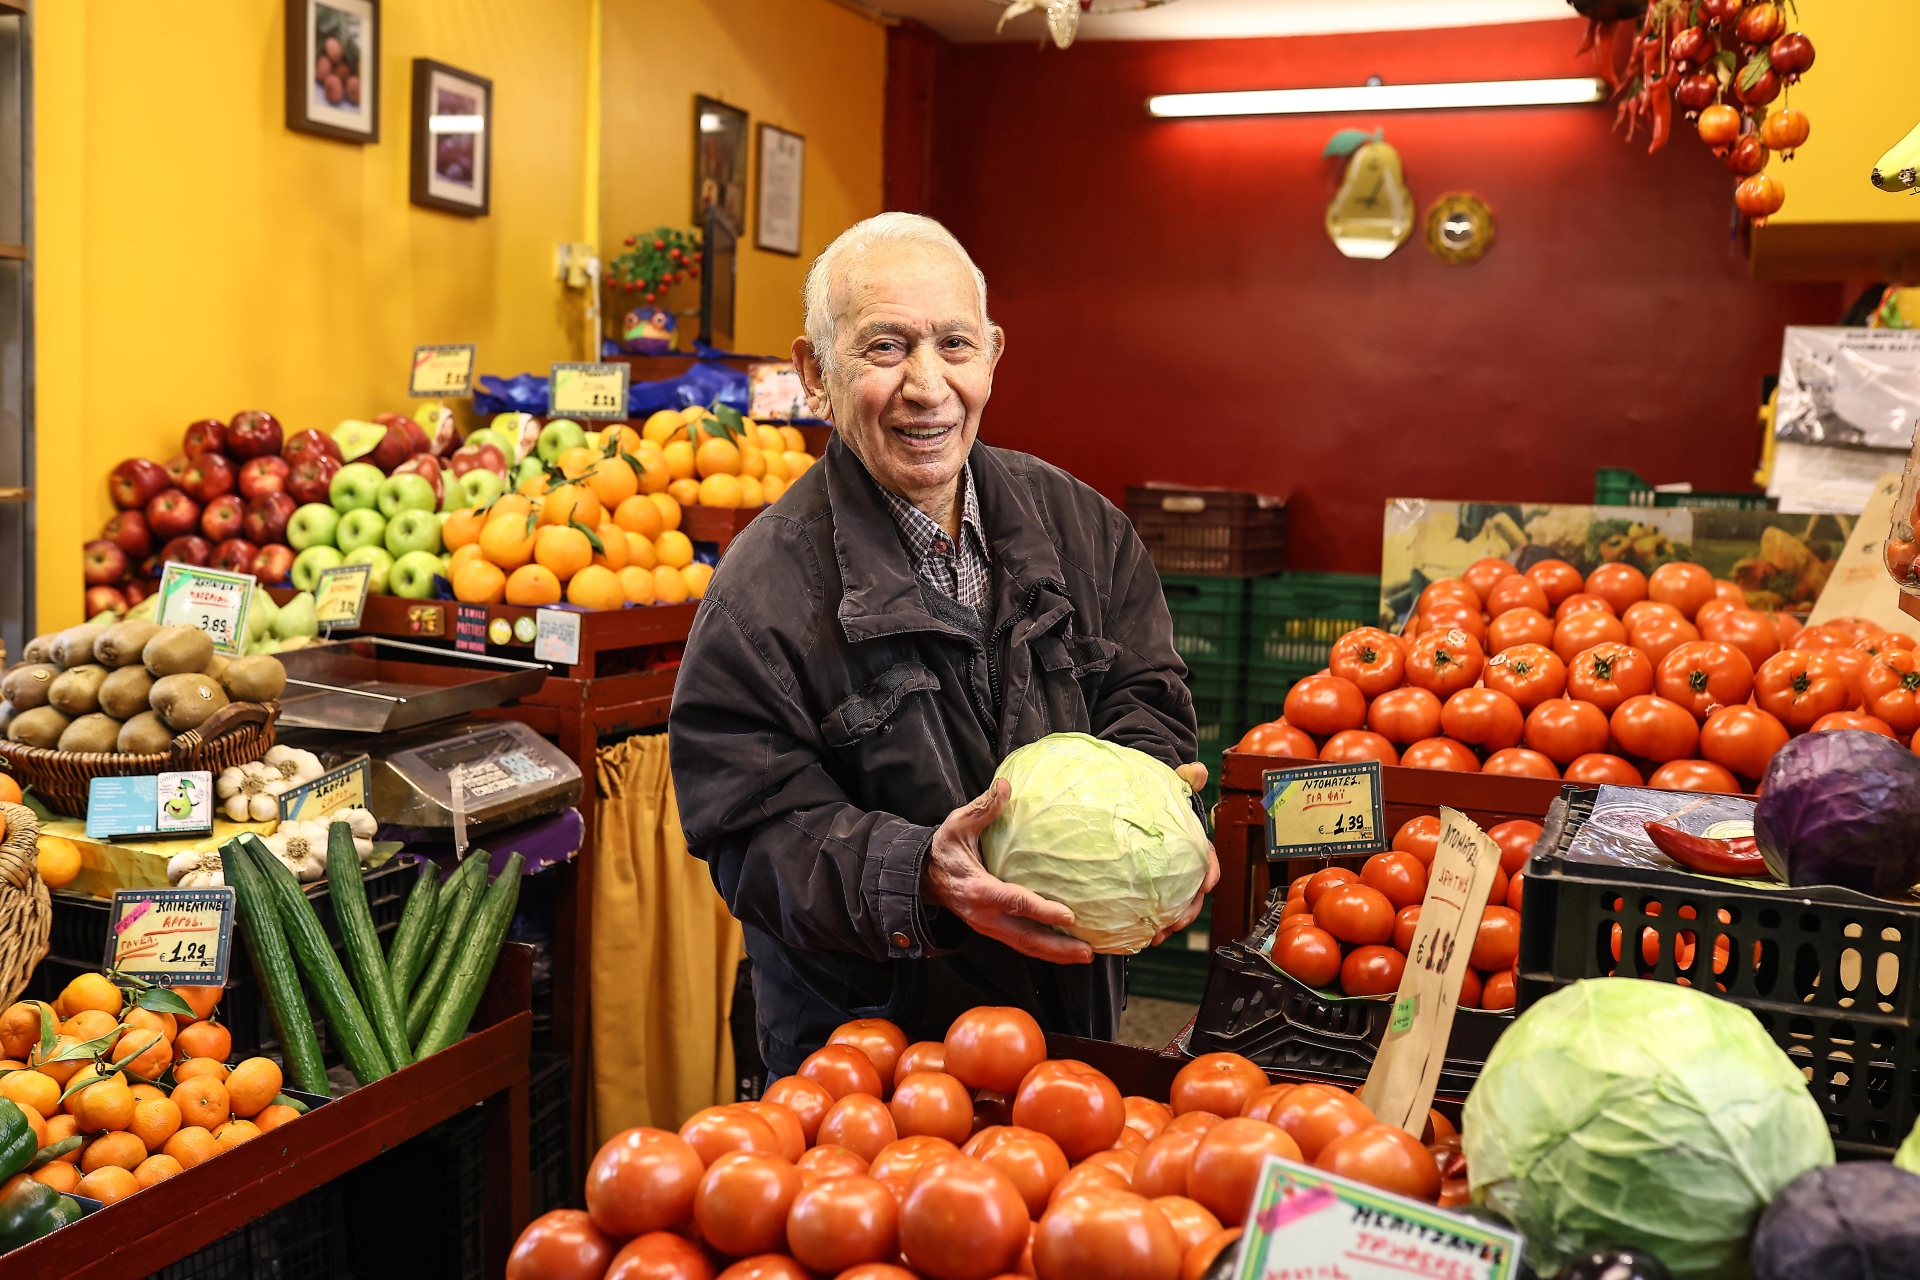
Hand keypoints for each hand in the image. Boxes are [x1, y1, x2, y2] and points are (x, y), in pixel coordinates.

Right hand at [923, 779, 1093, 964]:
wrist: (922, 878)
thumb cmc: (943, 851)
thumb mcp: (957, 825)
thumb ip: (982, 809)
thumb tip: (1006, 786)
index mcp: (978, 889)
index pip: (1014, 902)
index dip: (1042, 910)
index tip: (1069, 915)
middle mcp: (985, 915)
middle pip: (1026, 938)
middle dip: (1058, 947)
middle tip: (1087, 951)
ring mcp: (989, 927)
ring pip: (1025, 946)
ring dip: (1056, 953)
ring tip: (1086, 955)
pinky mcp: (994, 930)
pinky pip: (1022, 943)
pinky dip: (1045, 950)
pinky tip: (1066, 949)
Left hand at [1153, 761, 1219, 946]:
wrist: (1142, 804)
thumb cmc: (1160, 799)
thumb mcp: (1171, 786)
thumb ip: (1184, 780)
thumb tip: (1197, 770)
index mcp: (1193, 845)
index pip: (1209, 861)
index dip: (1209, 873)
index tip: (1206, 885)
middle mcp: (1183, 866)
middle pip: (1193, 894)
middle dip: (1188, 912)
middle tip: (1175, 923)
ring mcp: (1168, 879)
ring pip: (1175, 906)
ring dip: (1168, 923)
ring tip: (1155, 936)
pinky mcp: (1150, 887)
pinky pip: (1153, 908)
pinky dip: (1147, 922)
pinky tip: (1136, 933)